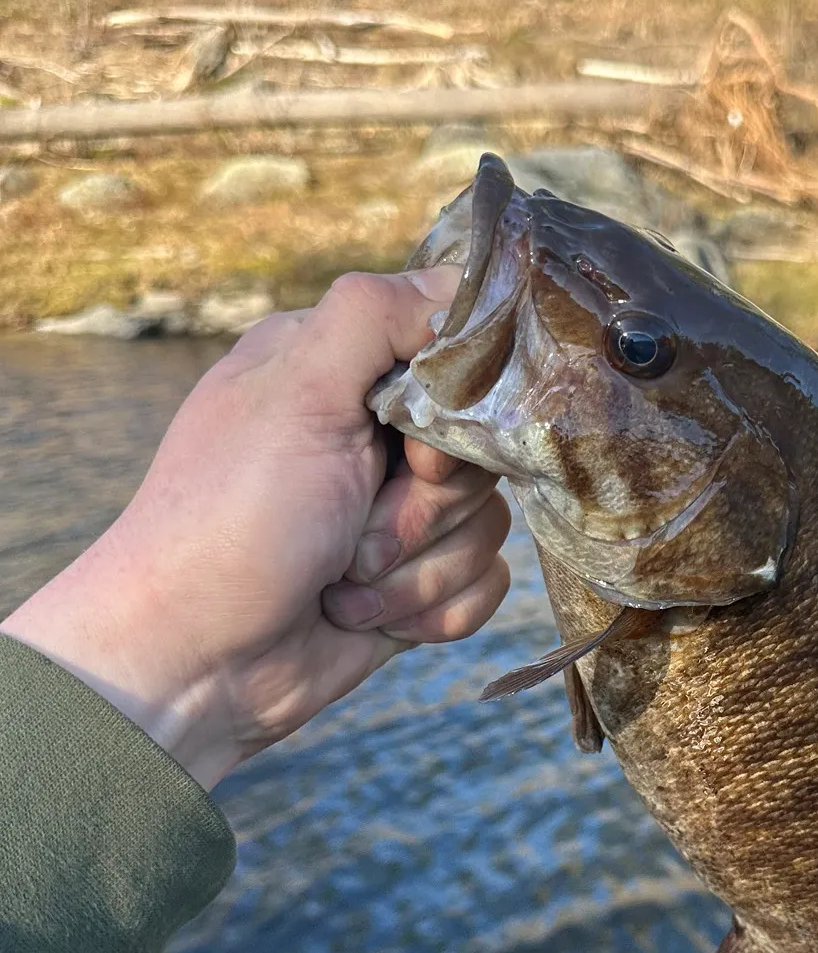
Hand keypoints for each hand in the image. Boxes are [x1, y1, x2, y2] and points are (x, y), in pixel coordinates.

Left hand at [1, 268, 510, 789]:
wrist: (193, 666)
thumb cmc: (232, 521)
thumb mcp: (296, 391)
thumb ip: (375, 315)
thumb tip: (456, 285)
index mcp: (338, 369)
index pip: (457, 355)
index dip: (454, 411)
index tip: (408, 446)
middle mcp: (370, 434)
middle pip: (482, 448)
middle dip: (426, 503)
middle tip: (355, 524)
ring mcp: (394, 512)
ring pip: (489, 522)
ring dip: (419, 566)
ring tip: (344, 580)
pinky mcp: (413, 580)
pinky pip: (484, 585)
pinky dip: (432, 609)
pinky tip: (369, 618)